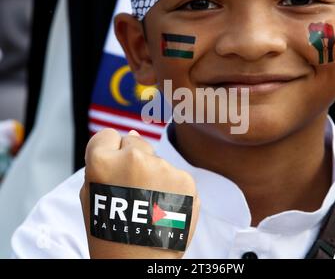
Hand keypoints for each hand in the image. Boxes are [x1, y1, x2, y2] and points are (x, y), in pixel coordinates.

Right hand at [80, 128, 199, 258]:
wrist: (138, 262)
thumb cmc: (111, 229)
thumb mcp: (90, 193)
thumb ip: (104, 159)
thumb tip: (132, 131)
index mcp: (103, 161)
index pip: (108, 135)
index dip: (110, 154)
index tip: (113, 172)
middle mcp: (134, 158)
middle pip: (135, 141)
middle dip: (133, 159)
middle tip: (132, 189)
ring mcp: (163, 168)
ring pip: (157, 158)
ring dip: (154, 173)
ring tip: (149, 203)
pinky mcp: (186, 179)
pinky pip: (175, 172)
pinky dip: (171, 186)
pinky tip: (163, 206)